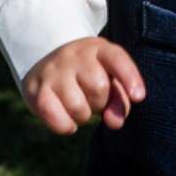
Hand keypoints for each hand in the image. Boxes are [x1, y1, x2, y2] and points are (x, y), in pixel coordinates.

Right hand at [22, 37, 145, 136]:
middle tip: (92, 98)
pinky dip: (66, 127)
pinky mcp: (36, 90)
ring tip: (78, 106)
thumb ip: (119, 100)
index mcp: (98, 49)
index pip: (117, 58)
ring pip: (78, 107)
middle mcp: (74, 55)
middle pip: (99, 87)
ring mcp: (53, 71)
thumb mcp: (107, 79)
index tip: (139, 97)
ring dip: (83, 116)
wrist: (44, 64)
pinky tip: (67, 120)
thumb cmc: (85, 76)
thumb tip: (115, 122)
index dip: (129, 77)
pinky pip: (58, 119)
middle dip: (100, 102)